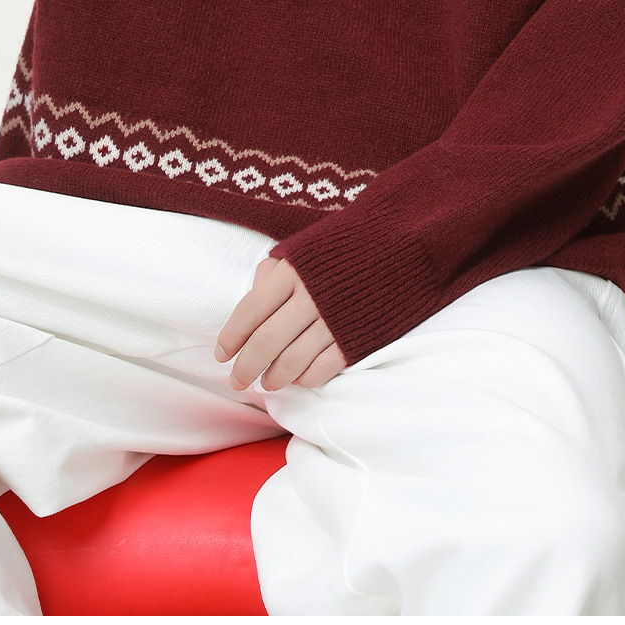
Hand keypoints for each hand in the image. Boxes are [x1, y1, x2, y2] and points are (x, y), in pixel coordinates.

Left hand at [215, 256, 346, 390]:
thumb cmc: (348, 243)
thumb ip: (276, 270)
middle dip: (246, 367)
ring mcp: (335, 320)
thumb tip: (254, 295)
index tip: (222, 353)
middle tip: (236, 380)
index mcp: (294, 270)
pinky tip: (299, 379)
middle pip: (266, 342)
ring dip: (274, 378)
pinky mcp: (357, 337)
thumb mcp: (306, 246)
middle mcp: (311, 296)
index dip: (232, 336)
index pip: (251, 310)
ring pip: (292, 361)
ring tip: (267, 383)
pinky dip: (307, 378)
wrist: (402, 241)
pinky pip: (324, 368)